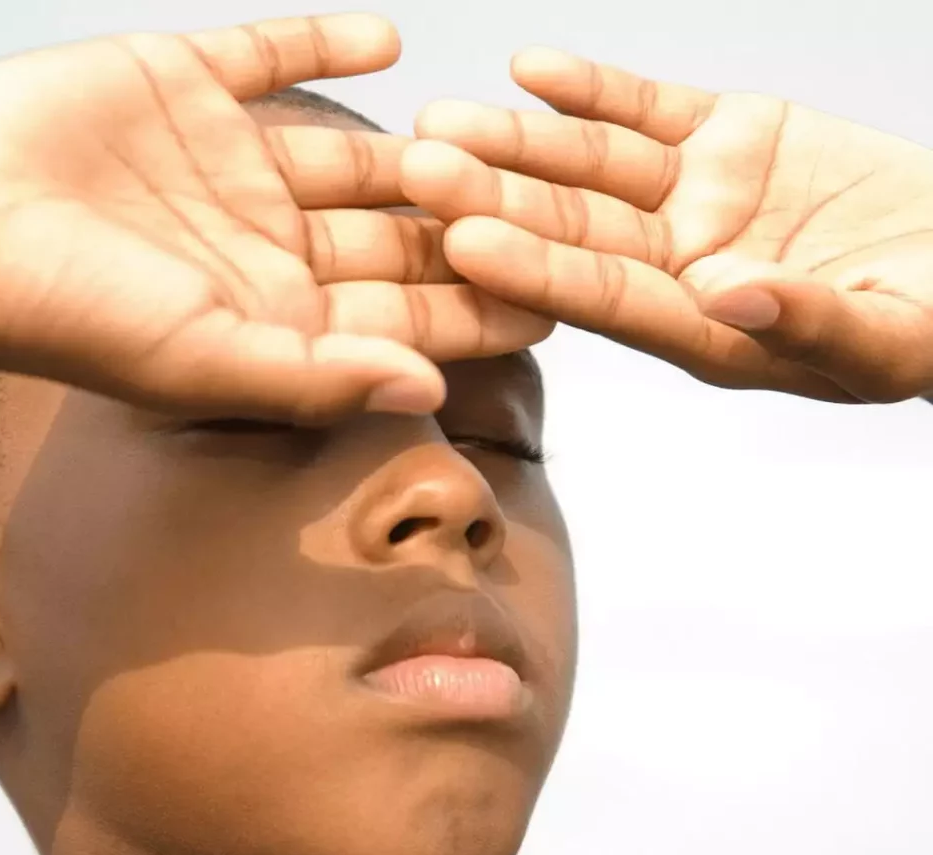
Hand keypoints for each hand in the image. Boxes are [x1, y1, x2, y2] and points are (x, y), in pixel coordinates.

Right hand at [0, 14, 549, 420]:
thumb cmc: (71, 316)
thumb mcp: (208, 359)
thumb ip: (323, 377)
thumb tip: (431, 396)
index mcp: (281, 316)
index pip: (405, 314)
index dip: (479, 307)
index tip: (557, 297)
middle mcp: (270, 245)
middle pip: (396, 236)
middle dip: (470, 225)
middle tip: (555, 209)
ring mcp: (234, 164)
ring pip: (354, 151)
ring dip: (423, 140)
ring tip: (494, 128)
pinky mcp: (189, 87)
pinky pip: (274, 56)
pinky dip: (328, 43)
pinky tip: (389, 38)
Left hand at [401, 48, 932, 401]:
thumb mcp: (890, 336)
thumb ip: (812, 322)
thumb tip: (738, 299)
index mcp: (703, 330)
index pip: (606, 299)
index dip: (537, 270)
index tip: (465, 241)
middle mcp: (680, 267)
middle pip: (575, 231)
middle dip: (497, 197)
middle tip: (418, 167)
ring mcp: (696, 201)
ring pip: (594, 167)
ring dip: (521, 140)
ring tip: (447, 115)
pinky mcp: (722, 140)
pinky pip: (647, 111)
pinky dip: (596, 90)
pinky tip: (532, 69)